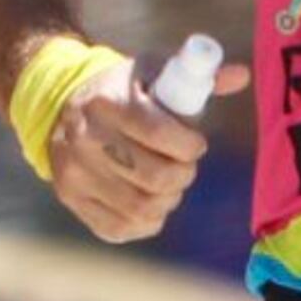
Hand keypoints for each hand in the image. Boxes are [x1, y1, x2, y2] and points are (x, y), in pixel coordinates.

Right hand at [47, 57, 248, 245]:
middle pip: (155, 177)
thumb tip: (241, 75)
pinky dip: (148, 219)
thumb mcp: (153, 73)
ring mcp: (74, 173)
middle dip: (184, 173)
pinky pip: (122, 227)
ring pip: (142, 207)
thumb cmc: (122, 91)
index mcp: (106, 100)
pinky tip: (150, 199)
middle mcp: (84, 138)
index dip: (191, 145)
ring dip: (169, 198)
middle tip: (184, 164)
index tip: (195, 143)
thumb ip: (197, 74)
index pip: (159, 133)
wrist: (59, 108)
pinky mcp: (71, 199)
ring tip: (169, 182)